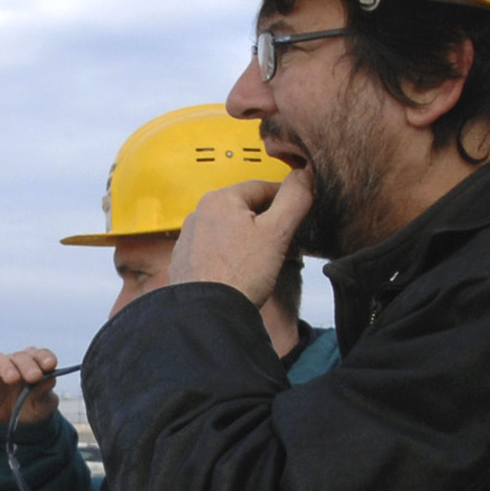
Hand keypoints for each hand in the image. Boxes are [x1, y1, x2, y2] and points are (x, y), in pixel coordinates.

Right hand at [0, 348, 59, 425]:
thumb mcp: (43, 405)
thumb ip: (45, 392)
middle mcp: (15, 365)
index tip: (50, 365)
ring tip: (12, 379)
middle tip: (34, 377)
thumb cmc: (31, 409)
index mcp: (34, 366)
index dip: (44, 357)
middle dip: (27, 364)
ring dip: (5, 367)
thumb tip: (49, 379)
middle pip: (19, 356)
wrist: (16, 428)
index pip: (39, 354)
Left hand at [170, 175, 311, 305]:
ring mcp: (189, 239)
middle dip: (267, 222)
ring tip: (264, 261)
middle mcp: (199, 214)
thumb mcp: (277, 232)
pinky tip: (242, 272)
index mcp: (220, 200)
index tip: (297, 212)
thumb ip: (293, 199)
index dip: (285, 199)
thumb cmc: (239, 276)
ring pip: (230, 230)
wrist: (208, 315)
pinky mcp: (186, 261)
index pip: (262, 187)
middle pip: (245, 209)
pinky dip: (231, 256)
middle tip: (285, 241)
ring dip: (249, 239)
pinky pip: (215, 250)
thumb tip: (303, 175)